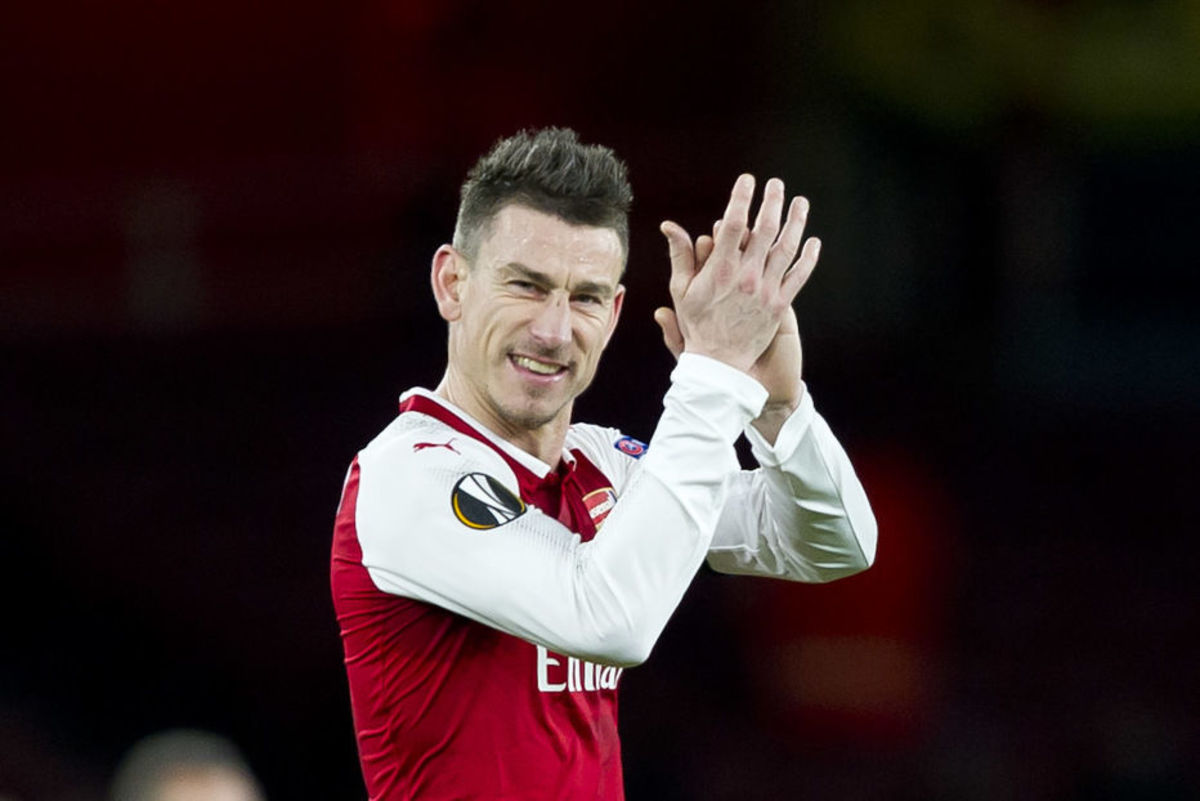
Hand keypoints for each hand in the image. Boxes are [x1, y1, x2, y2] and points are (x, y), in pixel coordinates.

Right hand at [656, 176, 819, 440]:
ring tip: (800, 202)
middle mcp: (746, 276)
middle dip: (772, 202)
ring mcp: (766, 290)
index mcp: (720, 270)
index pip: (733, 224)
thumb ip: (680, 255)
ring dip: (795, 222)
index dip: (741, 198)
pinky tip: (813, 241)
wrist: (718, 363)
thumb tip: (670, 226)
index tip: (747, 181)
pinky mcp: (780, 305)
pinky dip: (808, 257)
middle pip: (764, 229)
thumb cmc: (696, 324)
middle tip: (776, 184)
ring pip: (785, 248)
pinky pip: (798, 275)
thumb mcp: (681, 289)